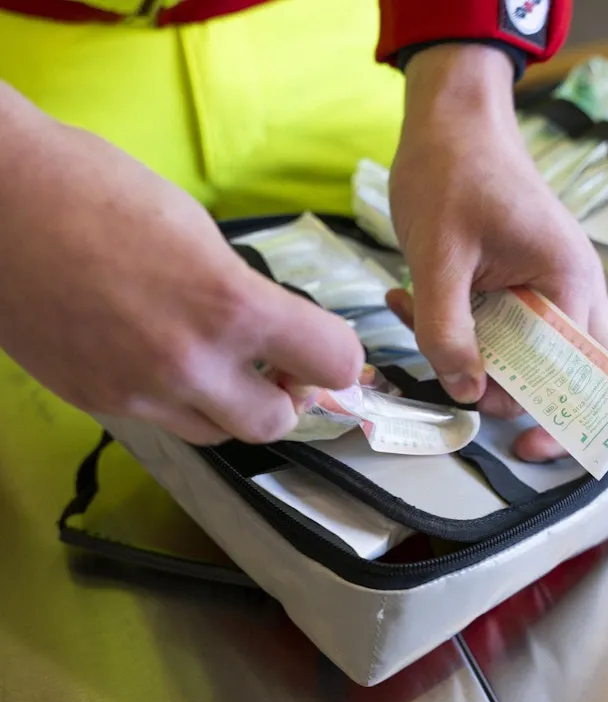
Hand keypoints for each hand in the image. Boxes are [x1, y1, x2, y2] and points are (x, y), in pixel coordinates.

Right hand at [0, 84, 362, 443]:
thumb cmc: (97, 189)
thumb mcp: (199, 232)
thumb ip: (245, 295)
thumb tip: (274, 334)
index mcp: (229, 304)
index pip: (334, 362)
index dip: (339, 356)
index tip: (322, 345)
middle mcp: (189, 362)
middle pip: (278, 424)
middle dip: (286, 397)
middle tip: (275, 366)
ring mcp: (138, 391)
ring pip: (218, 434)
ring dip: (232, 406)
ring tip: (216, 364)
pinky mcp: (96, 401)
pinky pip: (163, 421)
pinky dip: (178, 401)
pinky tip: (159, 358)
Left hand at [389, 45, 607, 460]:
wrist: (449, 118)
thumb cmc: (451, 171)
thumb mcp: (438, 255)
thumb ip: (447, 330)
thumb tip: (463, 392)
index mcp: (568, 285)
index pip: (585, 376)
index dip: (562, 420)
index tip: (524, 447)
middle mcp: (569, 290)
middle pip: (565, 374)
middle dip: (510, 393)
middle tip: (459, 382)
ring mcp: (543, 286)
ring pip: (525, 354)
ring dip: (473, 357)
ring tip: (418, 325)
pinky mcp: (514, 281)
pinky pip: (495, 326)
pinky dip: (457, 329)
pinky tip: (407, 301)